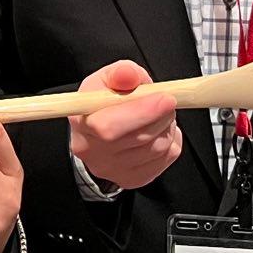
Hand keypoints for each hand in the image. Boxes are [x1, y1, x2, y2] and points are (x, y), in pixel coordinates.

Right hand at [68, 60, 179, 191]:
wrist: (95, 132)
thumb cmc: (102, 104)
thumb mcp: (106, 79)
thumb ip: (120, 73)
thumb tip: (129, 75)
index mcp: (82, 123)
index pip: (110, 127)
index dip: (142, 112)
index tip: (165, 98)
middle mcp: (94, 151)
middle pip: (140, 138)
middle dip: (162, 115)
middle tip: (166, 100)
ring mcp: (113, 169)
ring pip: (157, 149)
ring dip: (167, 127)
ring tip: (160, 115)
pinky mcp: (132, 179)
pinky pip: (165, 159)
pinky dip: (170, 141)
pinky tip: (160, 131)